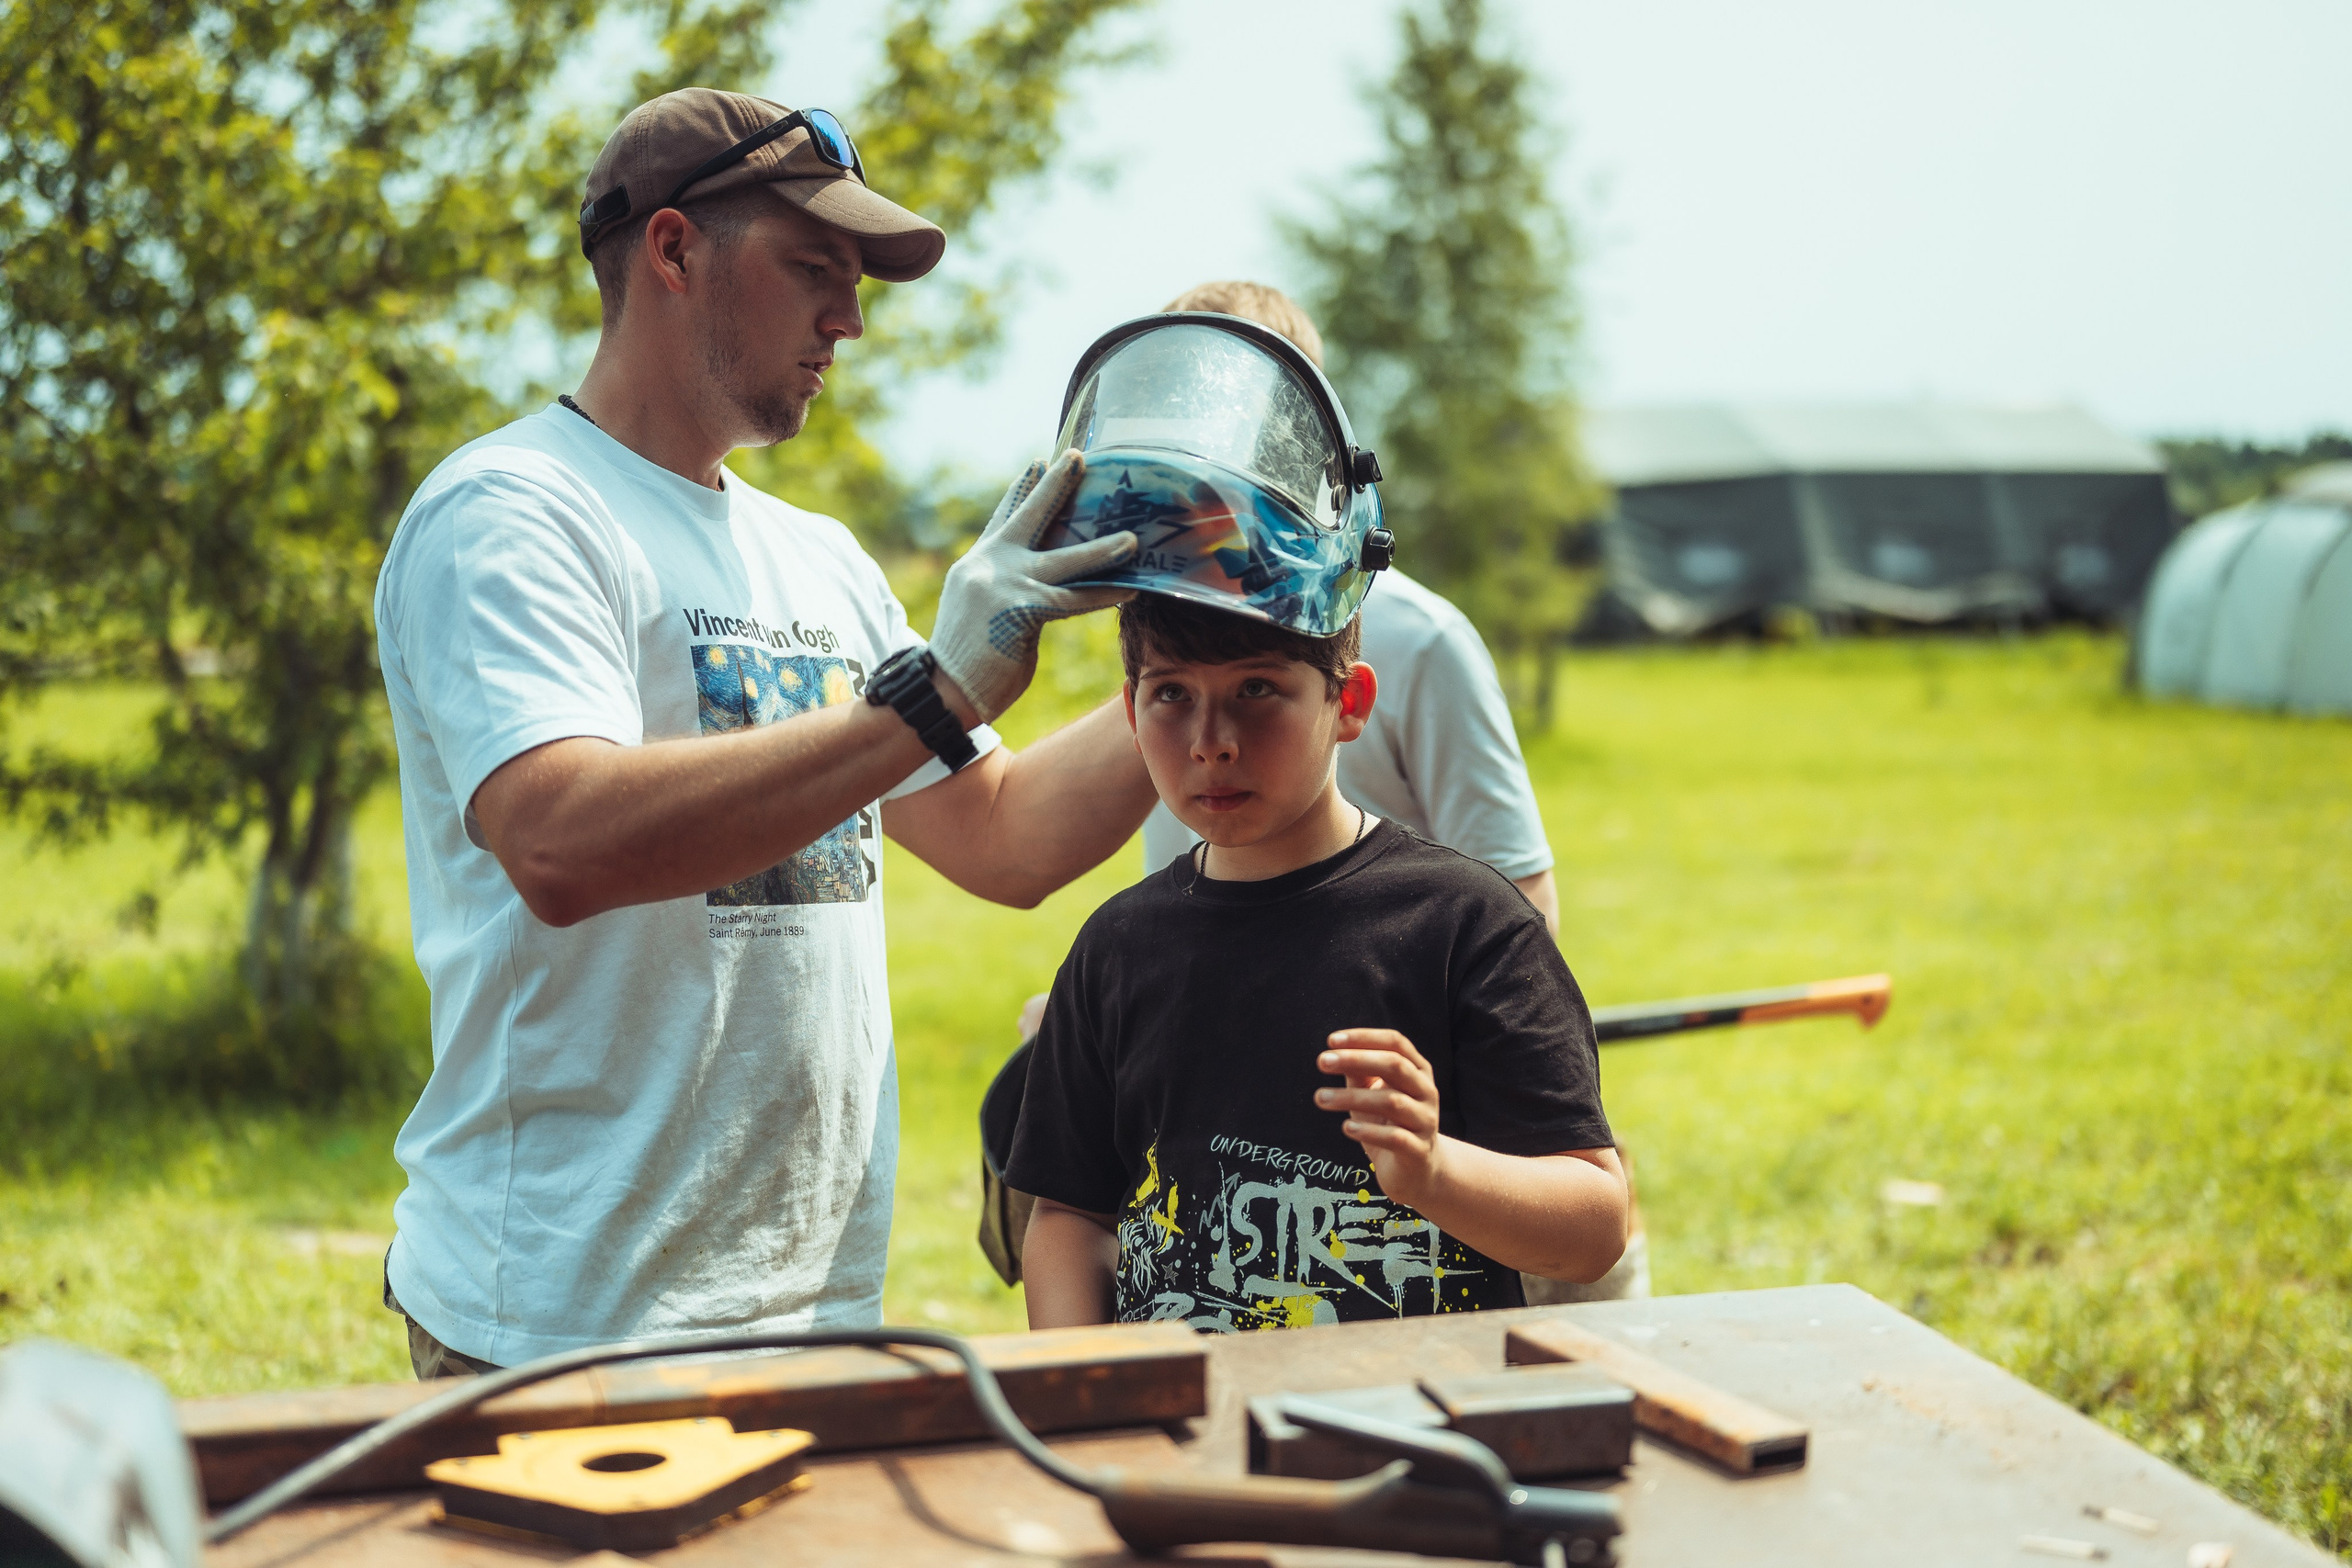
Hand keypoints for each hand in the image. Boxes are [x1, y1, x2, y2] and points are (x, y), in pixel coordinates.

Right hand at [928, 450, 1136, 721]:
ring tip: (1132, 540)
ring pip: (1063, 560)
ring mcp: (1004, 585)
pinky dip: (1103, 595)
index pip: (1004, 519)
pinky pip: (1072, 600)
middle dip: (1055, 484)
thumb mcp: (980, 612)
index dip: (1022, 489)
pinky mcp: (1021, 610)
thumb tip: (1036, 587)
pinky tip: (1130, 591)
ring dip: (1102, 549)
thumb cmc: (966, 661)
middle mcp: (988, 565)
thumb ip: (1005, 590)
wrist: (941, 691)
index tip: (1038, 463)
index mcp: (977, 564)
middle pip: (1029, 516)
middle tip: (1077, 457)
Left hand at [1317, 1028, 1443, 1208]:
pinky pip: (1395, 1137)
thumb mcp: (1371, 1095)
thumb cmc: (1389, 1125)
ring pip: (1392, 1102)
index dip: (1364, 1038)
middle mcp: (1427, 1092)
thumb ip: (1359, 1074)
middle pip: (1396, 1066)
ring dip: (1352, 1098)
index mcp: (1417, 1071)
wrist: (1416, 1172)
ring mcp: (1426, 1121)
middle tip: (1322, 1062)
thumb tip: (1335, 1052)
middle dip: (1356, 1060)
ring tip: (1320, 1098)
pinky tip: (1346, 1128)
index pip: (1395, 1042)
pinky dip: (1368, 1131)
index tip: (1331, 1041)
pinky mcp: (1419, 1151)